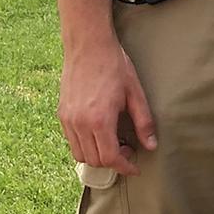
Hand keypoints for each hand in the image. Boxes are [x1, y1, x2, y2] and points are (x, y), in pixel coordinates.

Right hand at [59, 38, 157, 176]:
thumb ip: (143, 122)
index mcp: (100, 120)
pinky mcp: (62, 113)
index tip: (134, 168)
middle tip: (127, 149)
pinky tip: (99, 132)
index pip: (110, 158)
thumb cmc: (114, 65)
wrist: (88, 45)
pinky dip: (85, 144)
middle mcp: (80, 123)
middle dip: (113, 162)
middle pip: (94, 160)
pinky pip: (71, 140)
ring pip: (80, 154)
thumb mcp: (135, 93)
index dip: (124, 167)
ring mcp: (68, 119)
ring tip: (113, 141)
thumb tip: (151, 146)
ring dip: (97, 155)